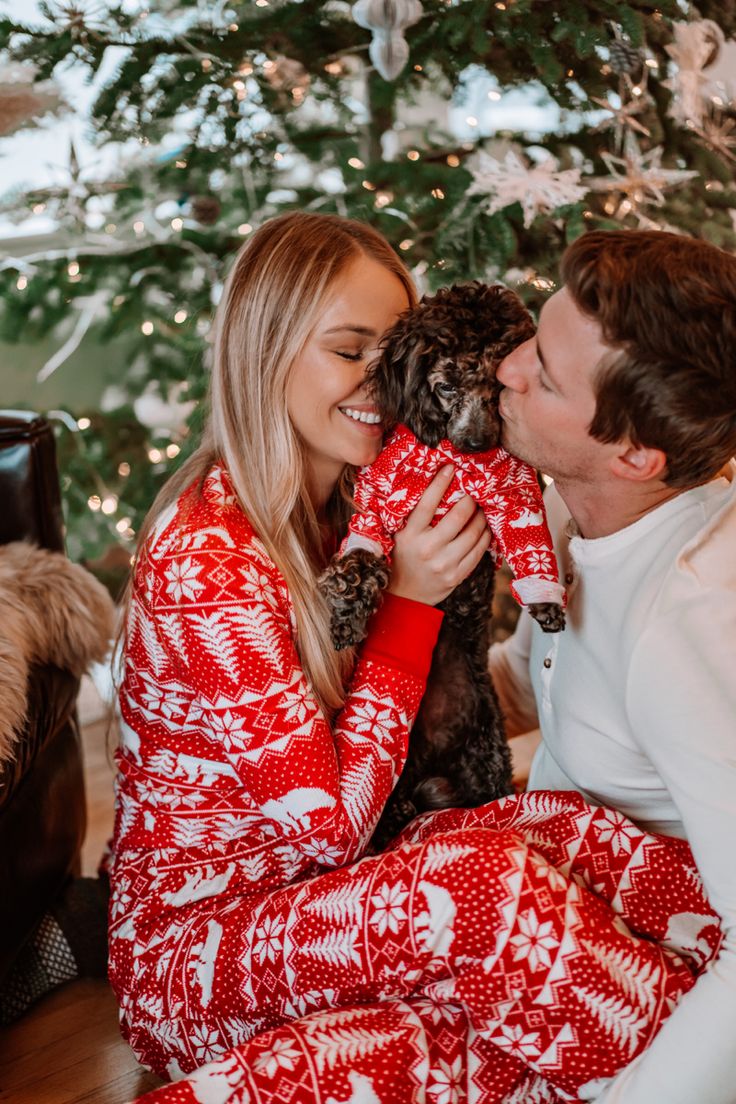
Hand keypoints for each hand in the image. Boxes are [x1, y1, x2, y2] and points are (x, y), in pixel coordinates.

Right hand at [388, 464, 491, 605]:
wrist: (405, 595)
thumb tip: (433, 484)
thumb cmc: (404, 557)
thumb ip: (413, 516)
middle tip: (474, 491)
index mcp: (410, 535)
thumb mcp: (401, 535)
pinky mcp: (457, 575)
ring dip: (482, 517)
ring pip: (473, 533)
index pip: (427, 504)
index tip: (451, 468)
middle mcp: (427, 549)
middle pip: (458, 517)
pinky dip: (485, 536)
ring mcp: (444, 564)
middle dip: (470, 499)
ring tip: (482, 508)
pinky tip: (485, 528)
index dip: (440, 483)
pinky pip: (478, 551)